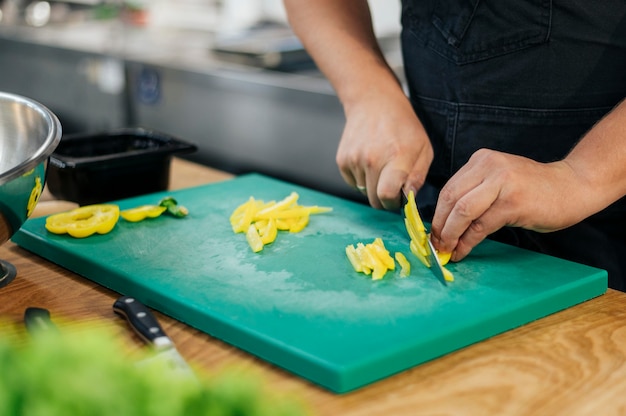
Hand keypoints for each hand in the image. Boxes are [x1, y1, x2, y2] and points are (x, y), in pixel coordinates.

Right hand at [336, 89, 433, 209]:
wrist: (373, 102)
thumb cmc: (403, 126)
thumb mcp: (423, 148)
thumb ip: (418, 176)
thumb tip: (409, 199)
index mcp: (395, 158)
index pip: (386, 196)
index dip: (393, 203)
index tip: (398, 197)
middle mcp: (371, 160)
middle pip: (374, 200)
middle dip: (384, 198)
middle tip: (392, 183)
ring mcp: (354, 159)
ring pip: (364, 191)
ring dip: (373, 185)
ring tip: (380, 164)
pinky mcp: (342, 160)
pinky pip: (353, 182)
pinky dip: (361, 178)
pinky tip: (368, 160)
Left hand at [430, 149, 590, 260]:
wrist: (573, 186)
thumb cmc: (533, 189)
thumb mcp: (498, 181)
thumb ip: (474, 192)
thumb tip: (444, 222)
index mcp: (481, 159)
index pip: (448, 188)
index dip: (436, 214)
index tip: (431, 233)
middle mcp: (489, 166)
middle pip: (450, 199)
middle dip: (439, 226)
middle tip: (435, 245)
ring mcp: (501, 183)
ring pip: (462, 212)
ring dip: (450, 235)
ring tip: (446, 251)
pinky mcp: (512, 203)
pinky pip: (481, 226)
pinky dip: (467, 242)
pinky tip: (462, 251)